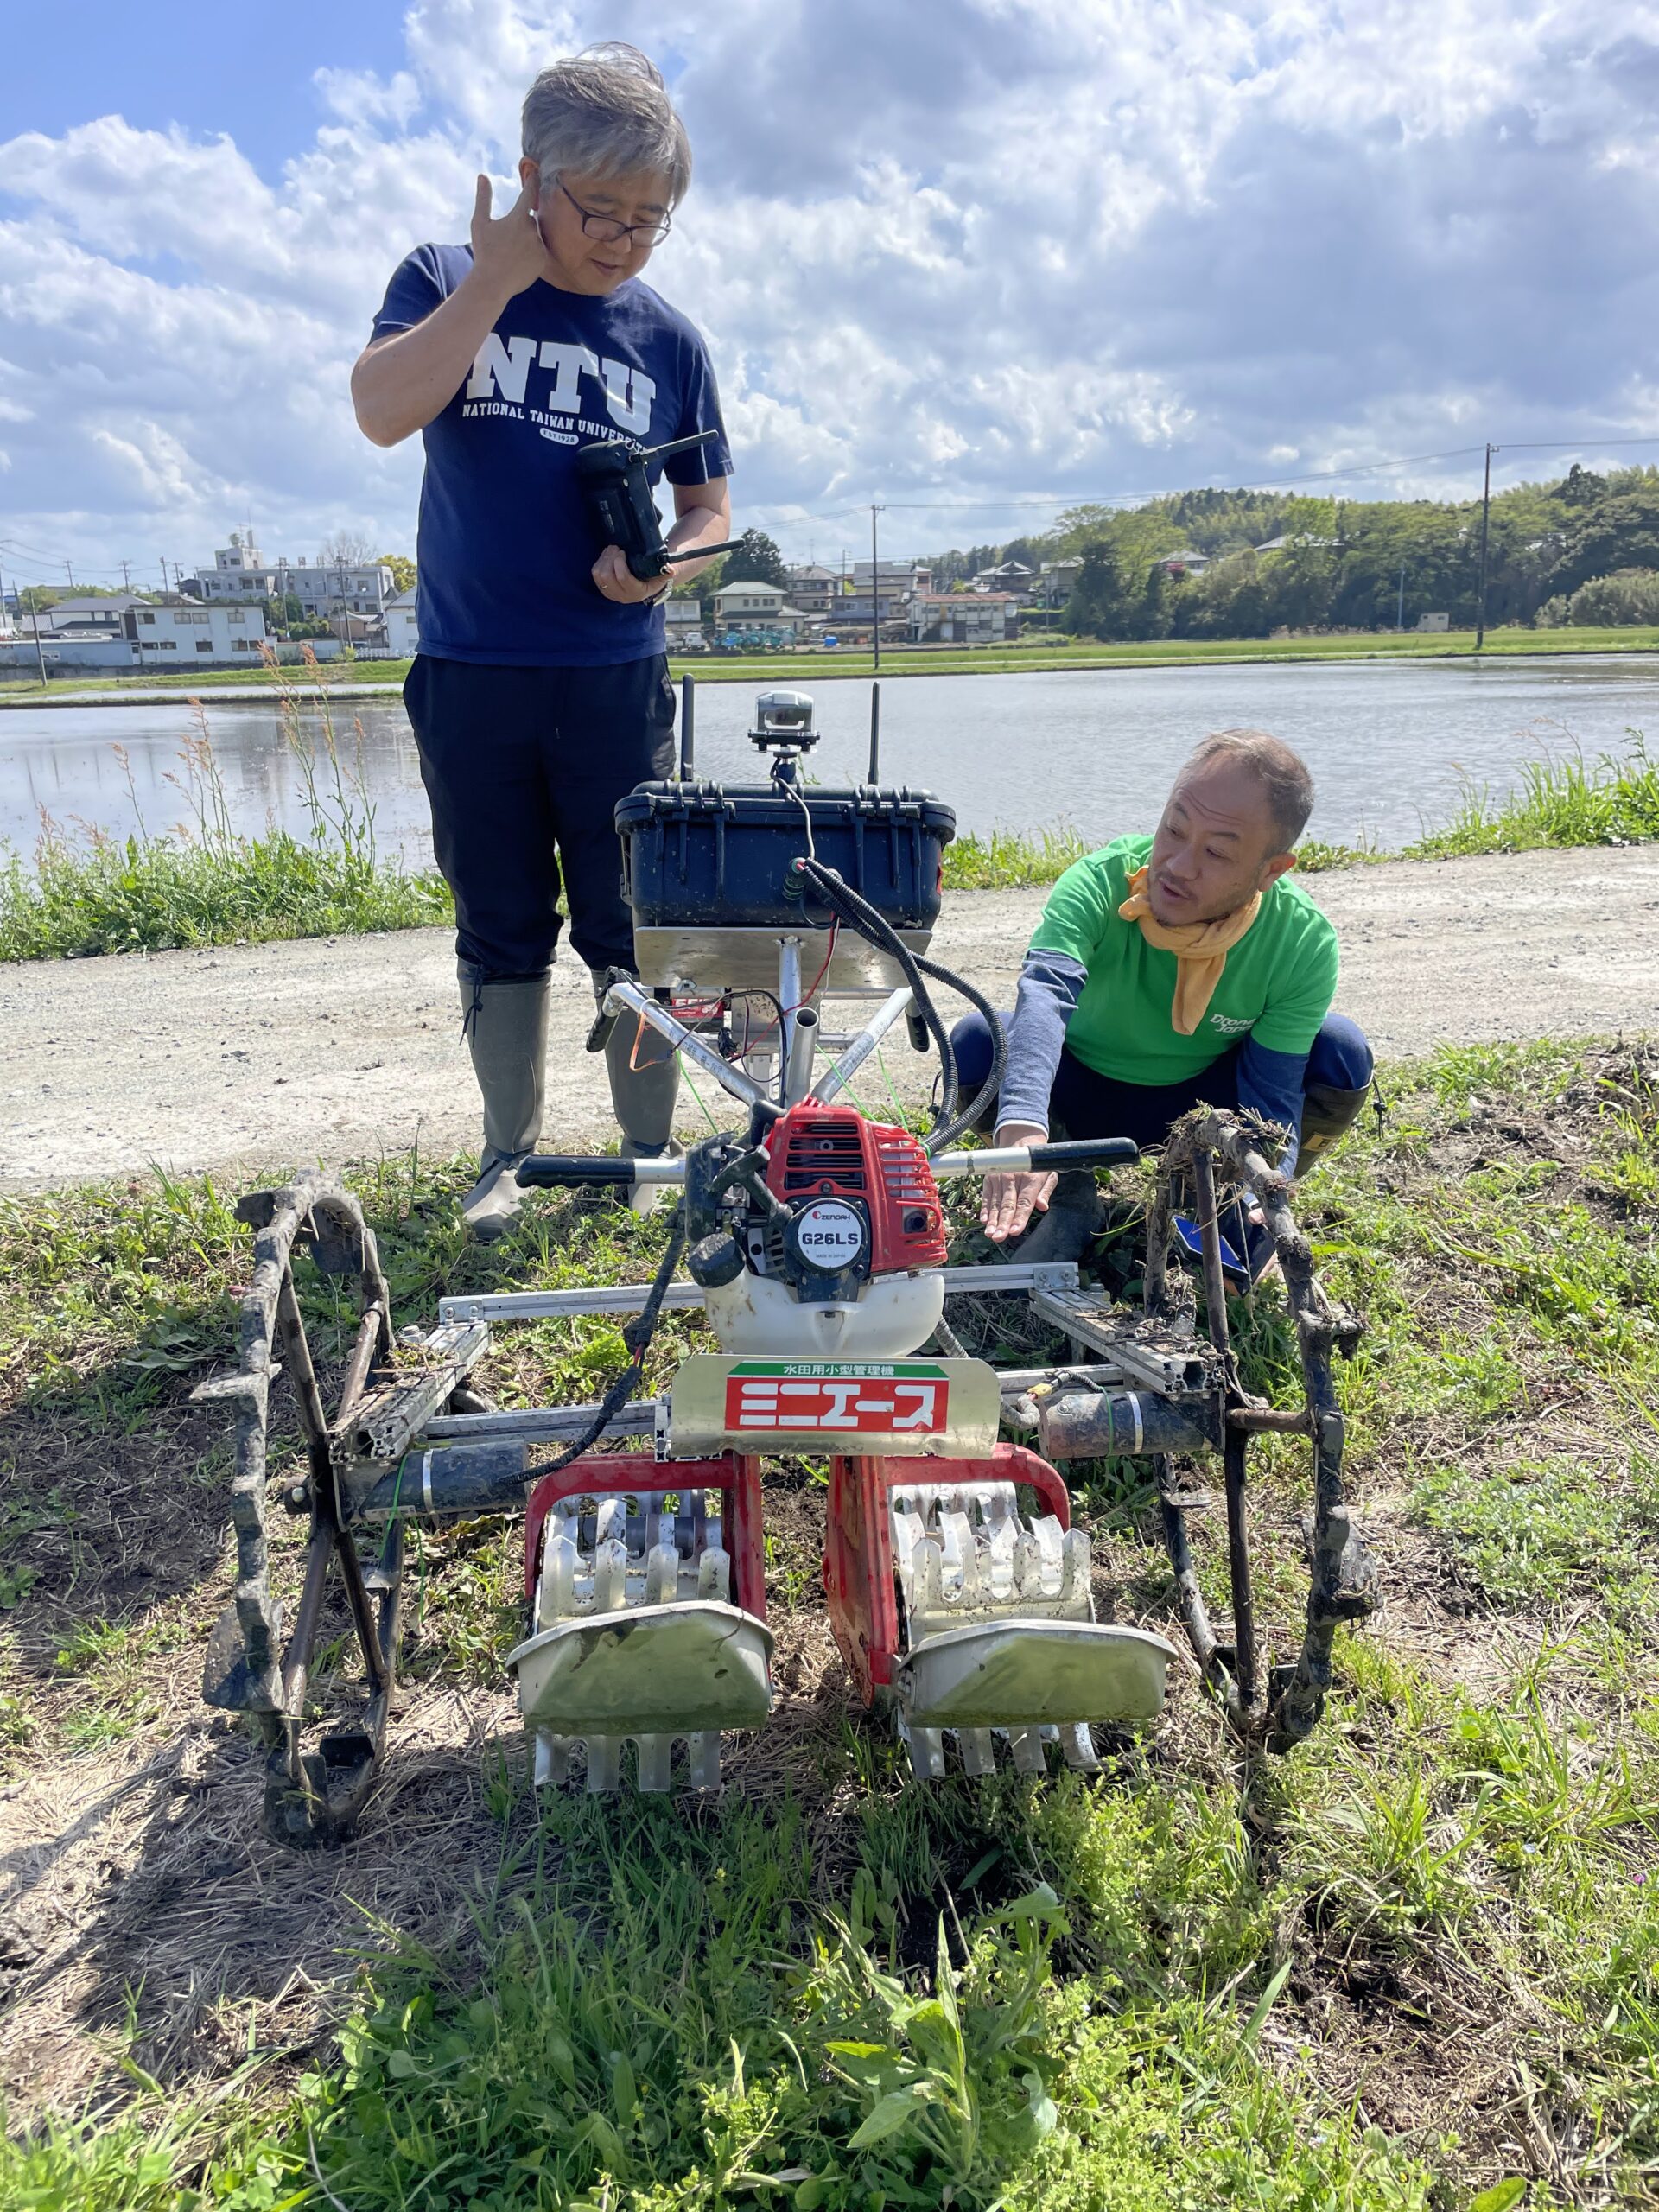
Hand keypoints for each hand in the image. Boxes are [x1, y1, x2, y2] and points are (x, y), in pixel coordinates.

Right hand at [467, 172, 547, 304]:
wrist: (493, 283)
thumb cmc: (484, 252)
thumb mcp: (480, 223)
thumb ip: (483, 198)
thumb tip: (483, 176)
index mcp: (518, 219)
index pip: (529, 194)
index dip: (533, 182)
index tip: (536, 173)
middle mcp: (532, 231)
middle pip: (529, 219)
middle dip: (519, 224)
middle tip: (505, 239)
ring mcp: (539, 246)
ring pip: (534, 235)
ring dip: (525, 238)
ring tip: (510, 252)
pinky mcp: (543, 260)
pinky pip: (539, 249)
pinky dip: (530, 251)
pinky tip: (517, 260)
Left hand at [592, 545, 668, 603]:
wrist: (646, 584)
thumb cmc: (654, 577)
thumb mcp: (663, 575)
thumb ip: (667, 572)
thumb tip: (670, 570)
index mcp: (636, 592)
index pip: (623, 578)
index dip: (619, 563)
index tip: (622, 552)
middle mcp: (622, 595)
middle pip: (607, 576)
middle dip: (610, 558)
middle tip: (617, 548)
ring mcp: (611, 593)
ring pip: (599, 574)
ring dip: (604, 558)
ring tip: (613, 549)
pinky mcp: (603, 588)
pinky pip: (595, 574)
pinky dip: (600, 561)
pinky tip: (608, 555)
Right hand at [981, 1121, 1055, 1243]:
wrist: (1019, 1141)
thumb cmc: (1035, 1164)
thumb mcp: (1048, 1174)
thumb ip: (1045, 1191)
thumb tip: (1043, 1206)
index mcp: (1031, 1179)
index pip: (1025, 1202)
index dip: (1020, 1217)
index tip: (1015, 1230)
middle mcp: (1013, 1178)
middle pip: (1008, 1205)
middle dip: (1003, 1222)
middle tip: (999, 1237)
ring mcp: (999, 1178)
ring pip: (995, 1203)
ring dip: (992, 1220)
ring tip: (990, 1234)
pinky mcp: (989, 1178)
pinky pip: (986, 1196)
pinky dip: (985, 1209)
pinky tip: (984, 1220)